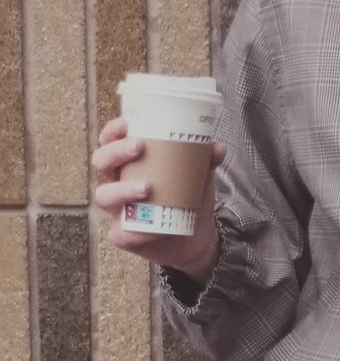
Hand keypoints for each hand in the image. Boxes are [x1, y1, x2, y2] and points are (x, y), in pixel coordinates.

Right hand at [92, 115, 224, 281]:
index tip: (127, 123)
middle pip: (102, 162)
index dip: (112, 131)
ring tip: (146, 187)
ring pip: (104, 196)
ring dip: (121, 190)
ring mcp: (118, 209)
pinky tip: (148, 231)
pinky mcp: (124, 235)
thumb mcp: (198, 175)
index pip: (110, 140)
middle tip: (139, 148)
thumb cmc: (187, 196)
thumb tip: (217, 147)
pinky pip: (119, 234)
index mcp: (130, 163)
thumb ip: (206, 160)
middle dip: (115, 152)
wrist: (196, 236)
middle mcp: (118, 182)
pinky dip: (131, 232)